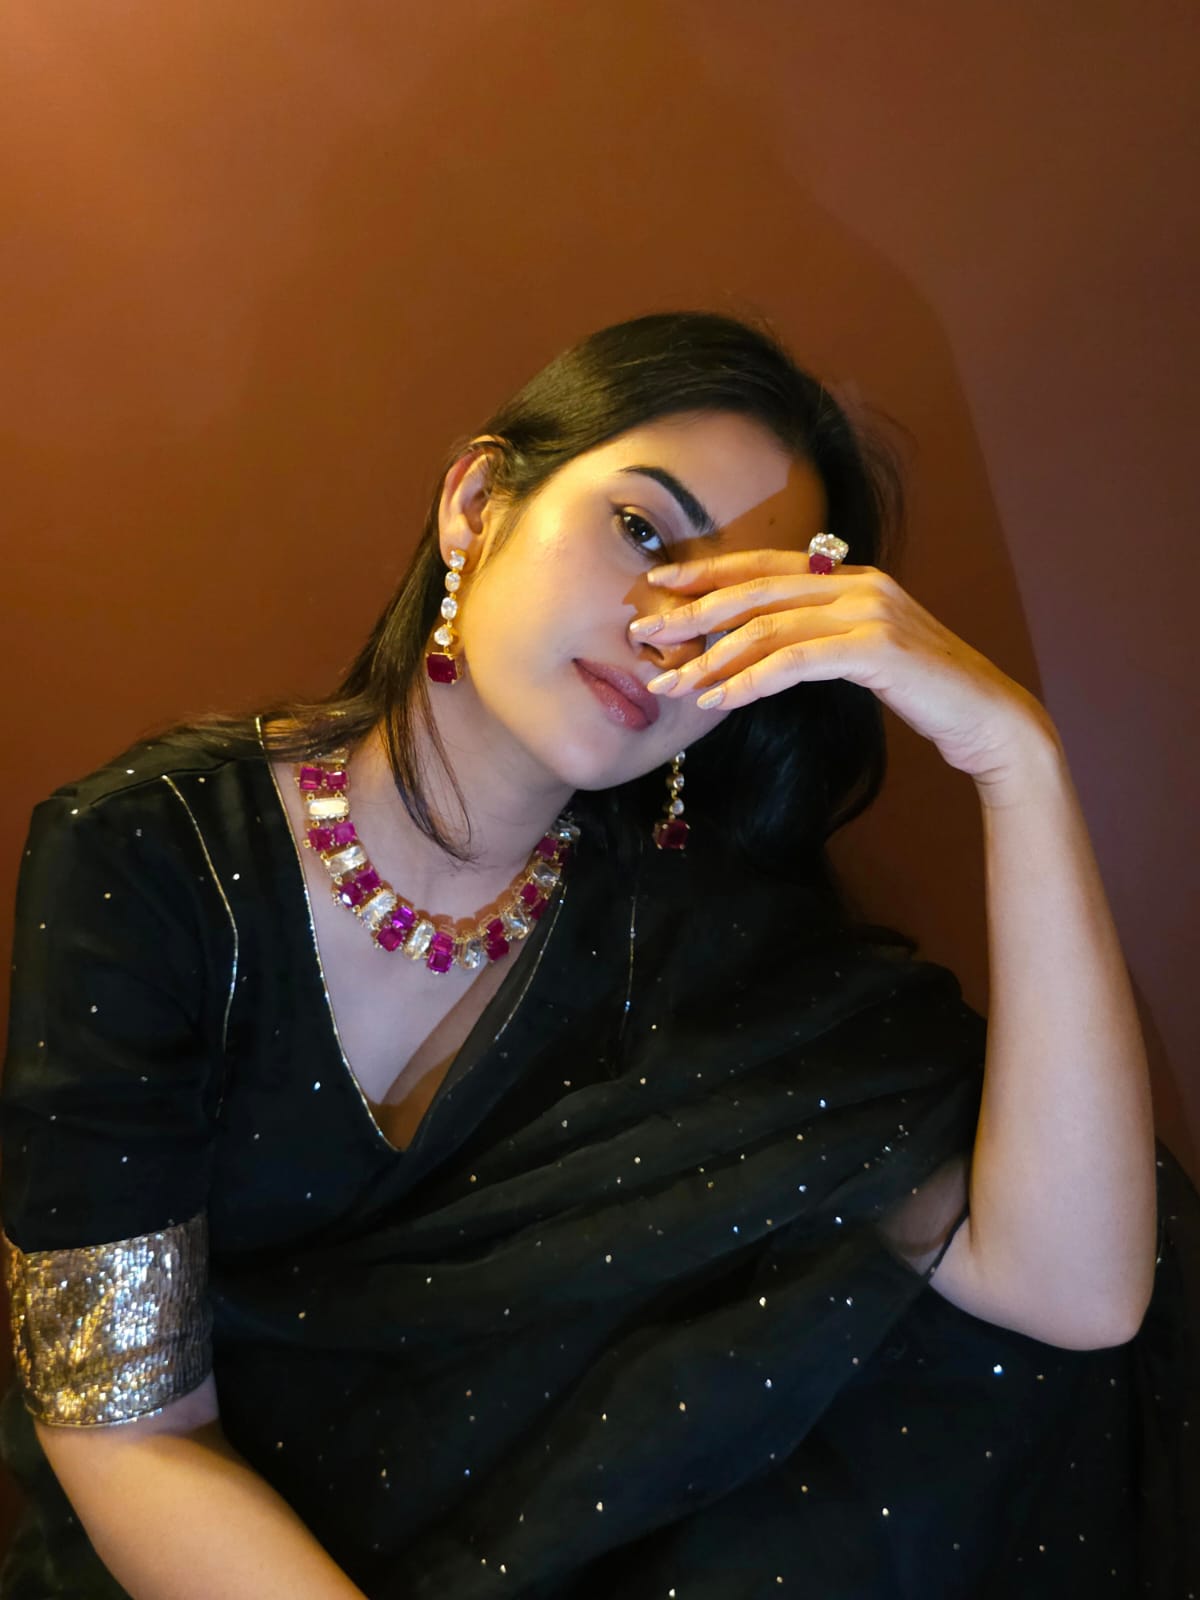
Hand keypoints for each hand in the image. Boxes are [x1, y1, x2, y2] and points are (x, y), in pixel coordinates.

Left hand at [630, 547, 1058, 785]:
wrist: (990, 721)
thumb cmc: (924, 694)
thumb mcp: (862, 655)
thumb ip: (817, 639)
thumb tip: (756, 648)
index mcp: (851, 577)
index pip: (765, 567)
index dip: (708, 572)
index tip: (658, 584)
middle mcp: (858, 583)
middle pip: (756, 591)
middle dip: (693, 612)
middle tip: (644, 633)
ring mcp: (870, 612)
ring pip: (768, 627)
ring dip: (712, 657)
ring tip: (671, 683)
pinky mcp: (877, 649)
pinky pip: (795, 661)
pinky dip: (750, 680)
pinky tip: (718, 699)